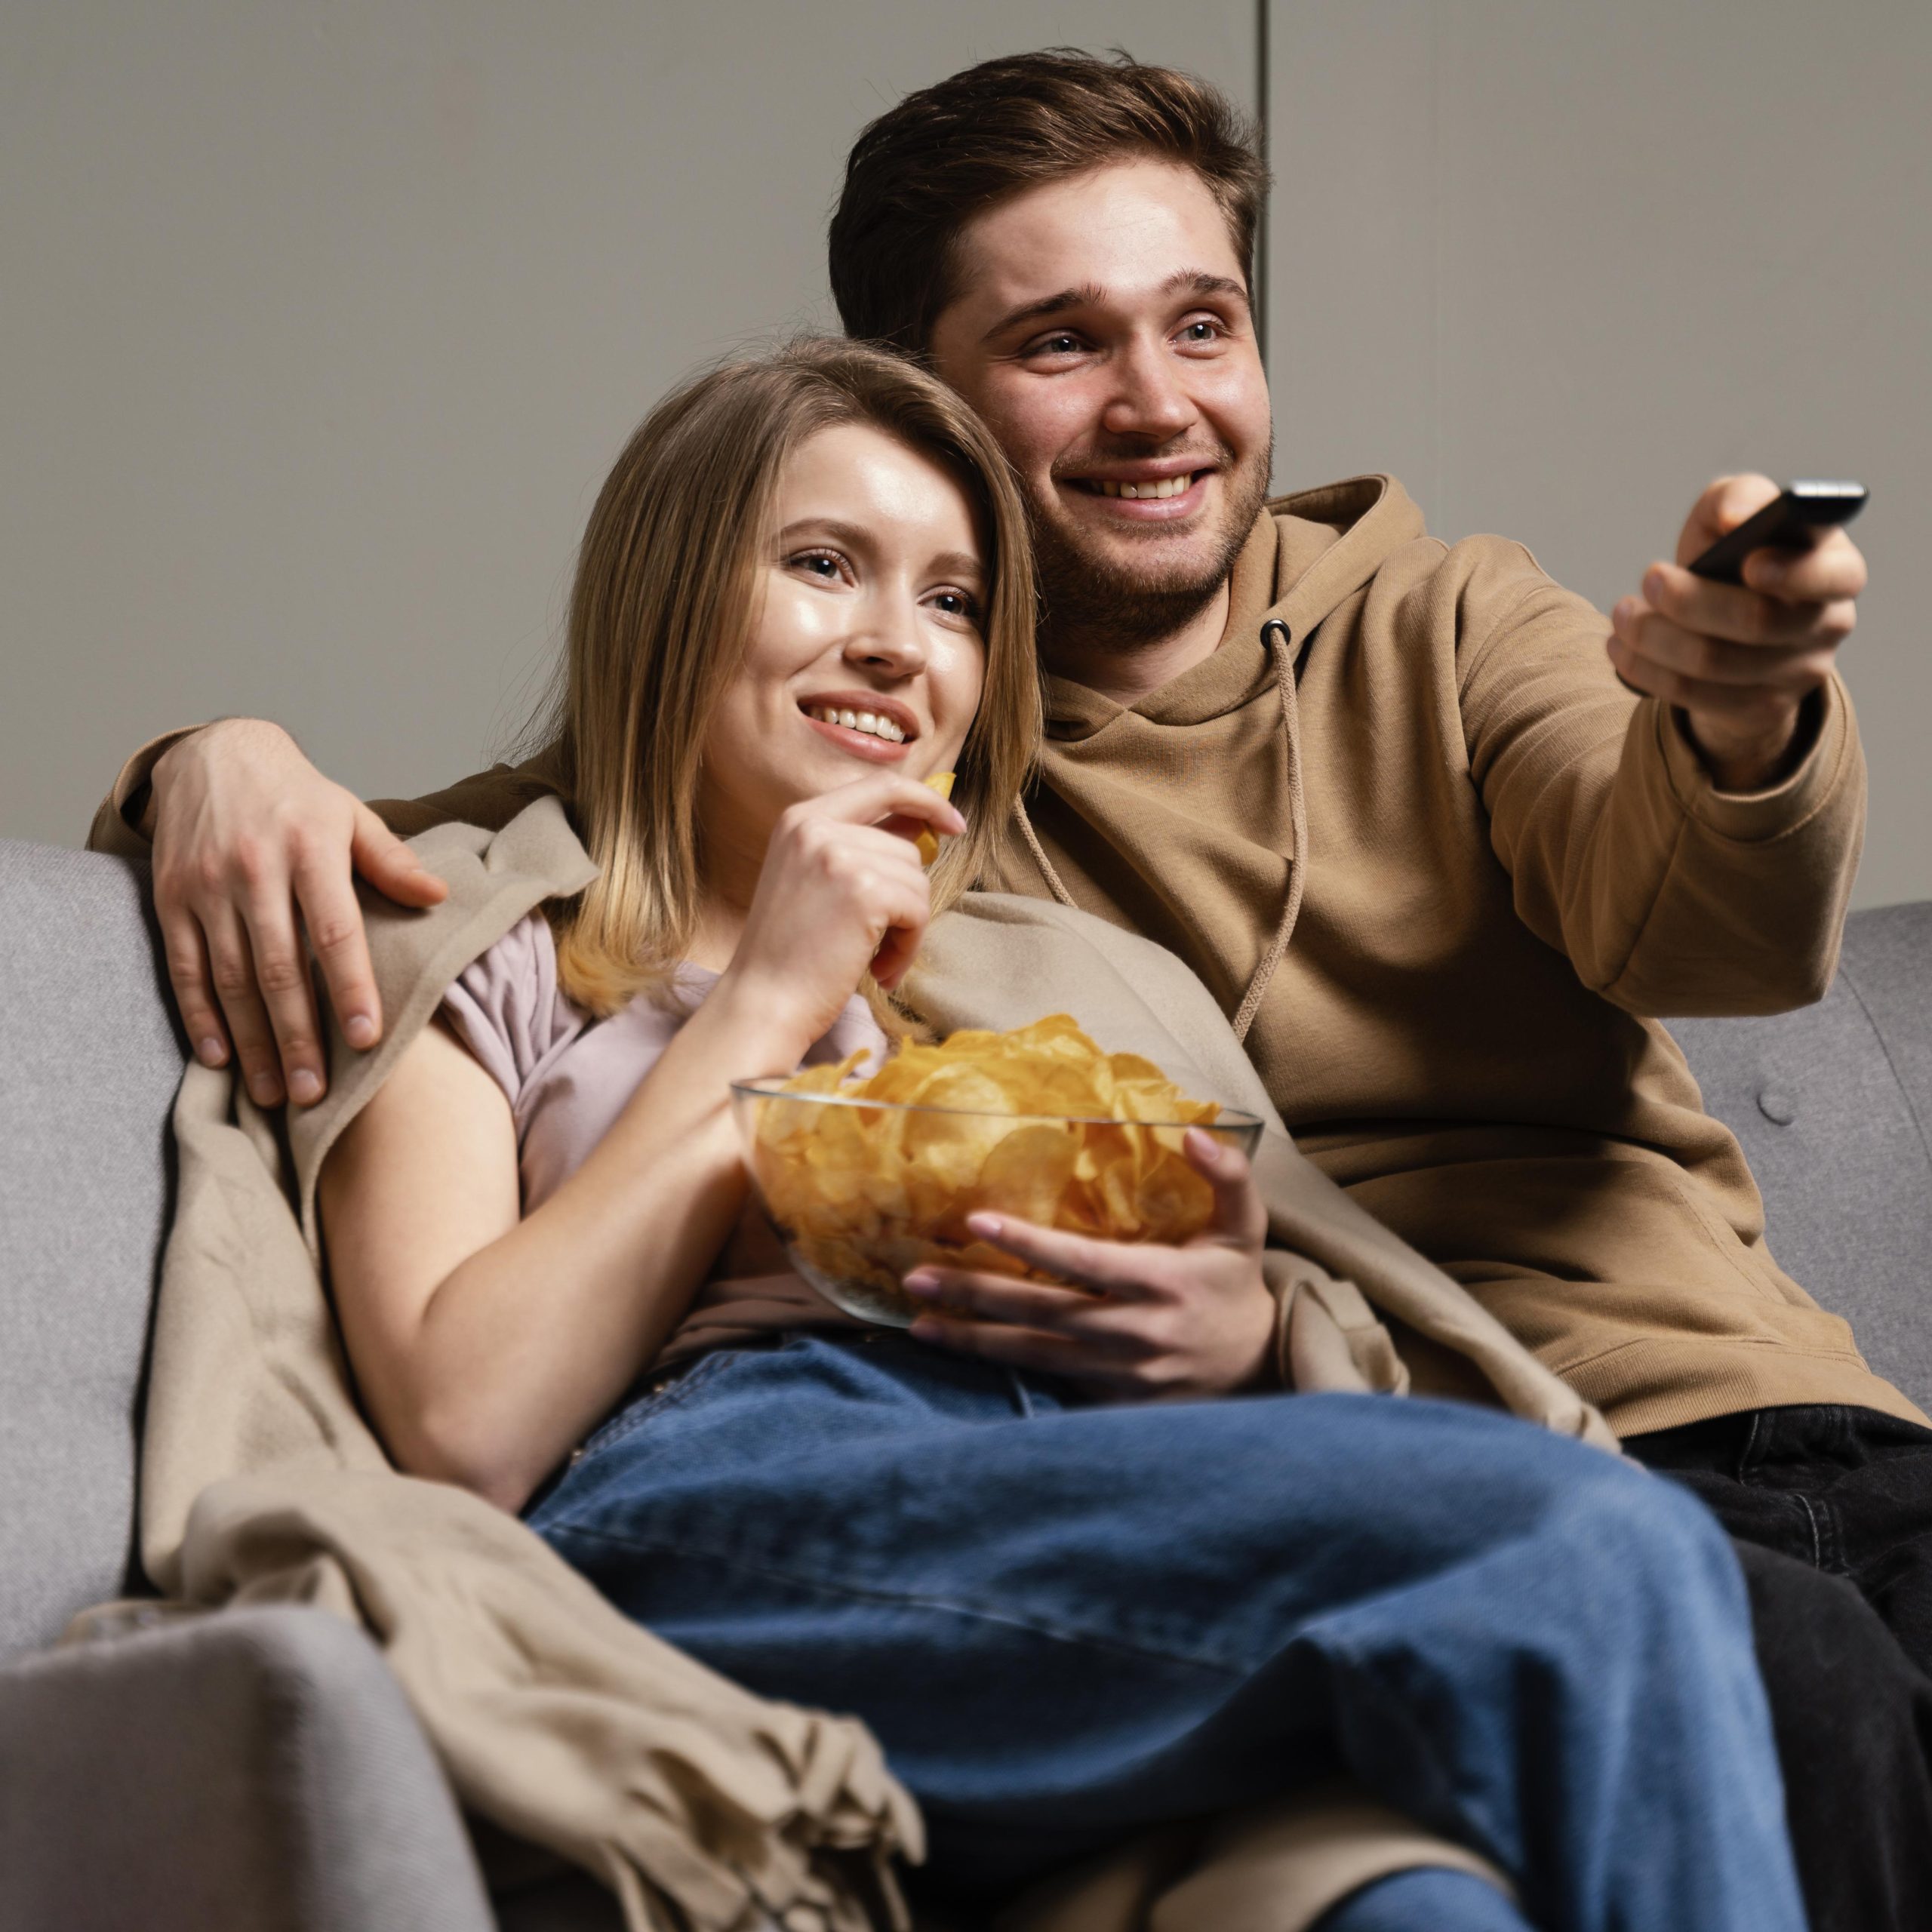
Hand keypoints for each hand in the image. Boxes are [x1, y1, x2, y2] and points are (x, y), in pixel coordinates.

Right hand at [149, 719, 447, 1106]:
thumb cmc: (297, 796)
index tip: (366, 1039)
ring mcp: (206, 886)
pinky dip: (199, 1016)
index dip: (351, 987)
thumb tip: (438, 895)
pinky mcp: (170, 898)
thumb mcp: (351, 815)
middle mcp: (254, 870)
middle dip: (297, 1036)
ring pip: (229, 978)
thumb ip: (392, 861)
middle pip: (278, 968)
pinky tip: (220, 1056)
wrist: (213, 752)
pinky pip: (184, 967)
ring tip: (273, 1092)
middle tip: (314, 1092)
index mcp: (310, 849)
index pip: (335, 931)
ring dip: (252, 1041)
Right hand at [714, 772, 966, 1059]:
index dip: (926, 799)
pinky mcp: (864, 891)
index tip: (954, 822)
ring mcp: (839, 856)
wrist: (762, 1003)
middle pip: (905, 848)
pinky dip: (908, 946)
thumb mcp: (812, 880)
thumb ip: (858, 847)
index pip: (882, 785)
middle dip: (905, 899)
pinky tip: (879, 970)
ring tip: (873, 959)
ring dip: (906, 928)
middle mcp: (817, 827)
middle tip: (878, 943)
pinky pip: (918, 911)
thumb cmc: (788, 954)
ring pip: (916, 881)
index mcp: (801, 818)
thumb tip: (922, 825)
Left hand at [900, 1129, 1274, 1399]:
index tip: (976, 1220)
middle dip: (975, 1295)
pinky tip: (960, 1362)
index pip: (1084, 1262)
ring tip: (919, 1324)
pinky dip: (1003, 1376)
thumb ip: (1228, 1177)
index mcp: (1162, 1282)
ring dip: (973, 1341)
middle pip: (1041, 1313)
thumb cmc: (1235, 1288)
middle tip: (917, 1277)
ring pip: (1034, 1357)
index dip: (1029, 1242)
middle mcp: (1135, 1332)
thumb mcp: (1244, 1229)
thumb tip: (1195, 1133)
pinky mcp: (1113, 1405)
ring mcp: (1121, 1376)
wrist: (1259, 1371)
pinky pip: (1050, 1388)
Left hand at [1606, 474, 1863, 790]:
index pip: (1834, 575)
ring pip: (1715, 663)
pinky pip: (1694, 696)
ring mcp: (1799, 673)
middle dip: (1689, 601)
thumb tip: (1734, 518)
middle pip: (1757, 622)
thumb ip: (1738, 498)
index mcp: (1836, 567)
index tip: (1748, 563)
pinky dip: (1646, 669)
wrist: (1727, 626)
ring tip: (1622, 615)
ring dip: (1653, 637)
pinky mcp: (1762, 708)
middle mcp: (1828, 623)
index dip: (1795, 572)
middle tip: (1648, 579)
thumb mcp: (1735, 514)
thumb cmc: (1735, 555)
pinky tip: (1622, 648)